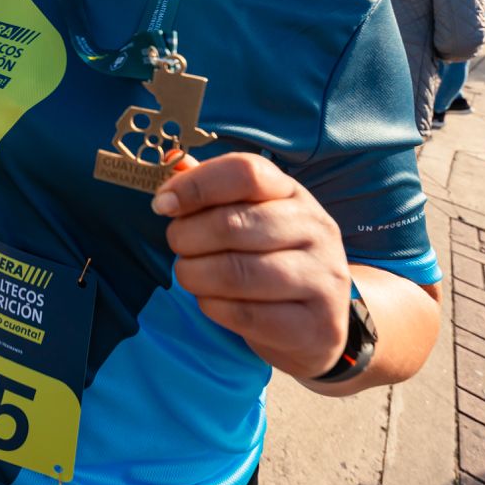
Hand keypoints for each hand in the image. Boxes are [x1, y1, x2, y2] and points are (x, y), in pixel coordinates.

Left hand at [153, 153, 350, 379]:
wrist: (317, 324)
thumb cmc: (270, 259)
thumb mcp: (248, 217)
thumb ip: (211, 190)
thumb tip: (172, 160)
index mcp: (293, 193)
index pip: (246, 172)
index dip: (196, 185)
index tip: (163, 204)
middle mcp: (316, 229)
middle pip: (233, 224)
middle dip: (187, 237)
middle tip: (178, 246)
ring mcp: (322, 278)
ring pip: (237, 273)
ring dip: (195, 275)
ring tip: (189, 275)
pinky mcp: (315, 324)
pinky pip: (246, 315)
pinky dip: (213, 307)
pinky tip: (211, 302)